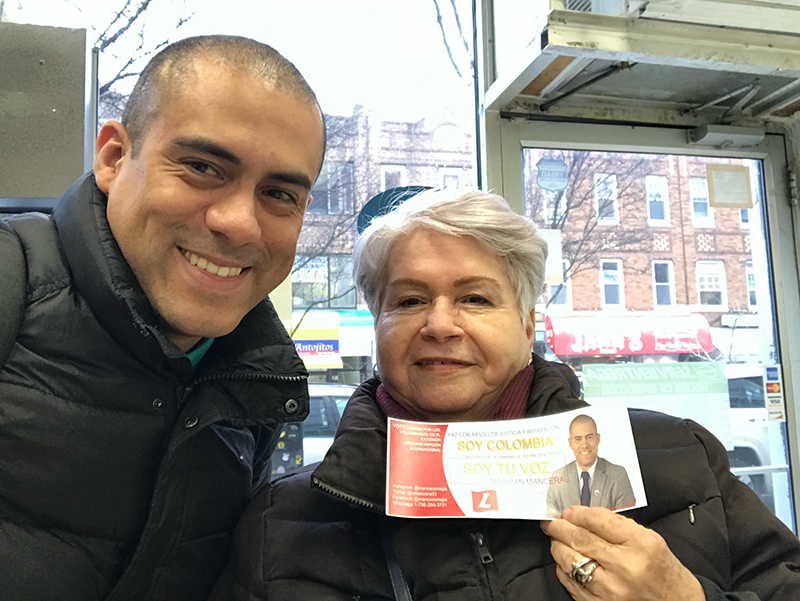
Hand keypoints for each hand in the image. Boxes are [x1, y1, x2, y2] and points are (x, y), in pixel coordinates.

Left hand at [541, 506, 704, 600]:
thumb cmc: (664, 572)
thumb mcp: (650, 539)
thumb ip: (618, 525)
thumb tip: (584, 516)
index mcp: (640, 544)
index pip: (598, 520)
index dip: (577, 513)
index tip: (568, 511)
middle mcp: (625, 567)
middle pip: (579, 539)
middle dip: (560, 527)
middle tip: (552, 521)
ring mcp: (611, 590)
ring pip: (569, 561)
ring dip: (557, 546)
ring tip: (556, 539)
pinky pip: (571, 583)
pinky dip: (563, 569)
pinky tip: (565, 561)